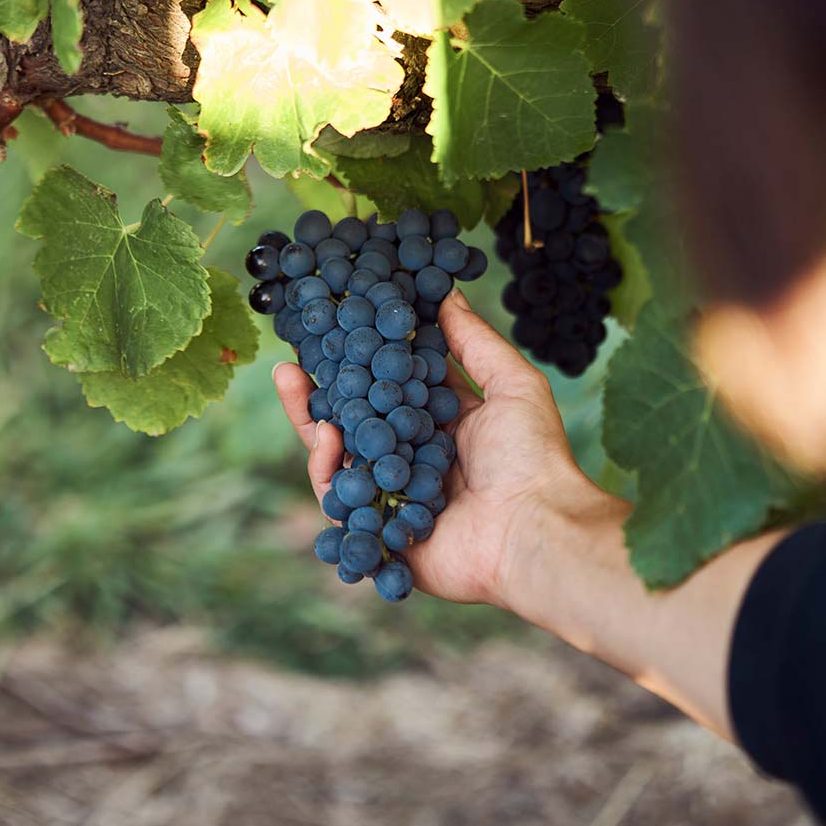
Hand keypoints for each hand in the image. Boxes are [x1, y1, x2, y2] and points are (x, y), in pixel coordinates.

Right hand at [274, 286, 604, 615]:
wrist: (534, 531)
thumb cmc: (532, 457)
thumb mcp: (513, 385)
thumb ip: (475, 342)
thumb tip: (447, 295)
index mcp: (446, 426)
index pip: (393, 387)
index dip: (366, 358)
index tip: (339, 326)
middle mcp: (415, 459)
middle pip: (357, 419)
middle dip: (324, 387)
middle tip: (294, 353)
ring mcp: (394, 496)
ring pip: (340, 455)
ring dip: (313, 418)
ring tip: (290, 379)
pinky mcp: (380, 531)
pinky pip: (341, 498)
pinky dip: (326, 467)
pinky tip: (326, 435)